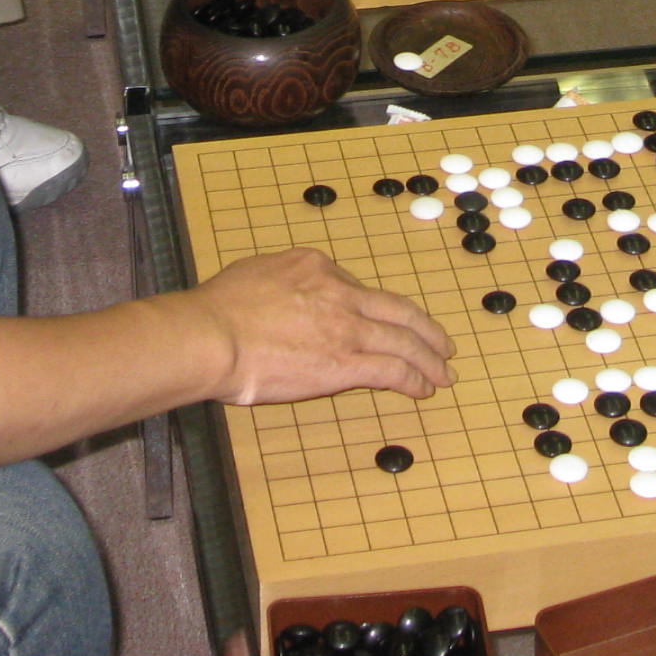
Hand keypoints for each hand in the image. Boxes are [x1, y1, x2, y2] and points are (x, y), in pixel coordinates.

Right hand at [175, 248, 454, 406]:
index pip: (360, 290)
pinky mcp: (345, 364)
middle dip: (425, 329)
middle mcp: (340, 293)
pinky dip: (414, 378)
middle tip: (441, 343)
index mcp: (317, 267)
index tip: (384, 325)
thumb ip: (282, 281)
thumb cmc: (219, 310)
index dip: (377, 311)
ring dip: (429, 358)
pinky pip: (392, 370)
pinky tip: (423, 387)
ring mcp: (346, 328)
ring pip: (404, 341)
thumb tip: (284, 294)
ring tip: (442, 371)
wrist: (213, 336)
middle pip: (397, 311)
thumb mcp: (256, 273)